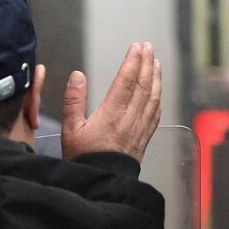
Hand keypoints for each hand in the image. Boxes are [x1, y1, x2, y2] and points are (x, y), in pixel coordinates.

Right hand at [61, 42, 161, 161]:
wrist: (101, 181)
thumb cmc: (84, 157)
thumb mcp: (70, 129)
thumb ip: (73, 100)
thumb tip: (77, 76)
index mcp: (112, 114)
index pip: (126, 81)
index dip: (132, 62)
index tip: (136, 47)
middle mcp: (129, 118)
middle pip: (142, 85)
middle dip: (146, 63)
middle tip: (148, 46)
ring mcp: (140, 128)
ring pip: (152, 97)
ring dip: (155, 77)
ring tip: (156, 62)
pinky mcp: (144, 137)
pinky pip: (155, 113)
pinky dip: (158, 97)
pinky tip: (158, 91)